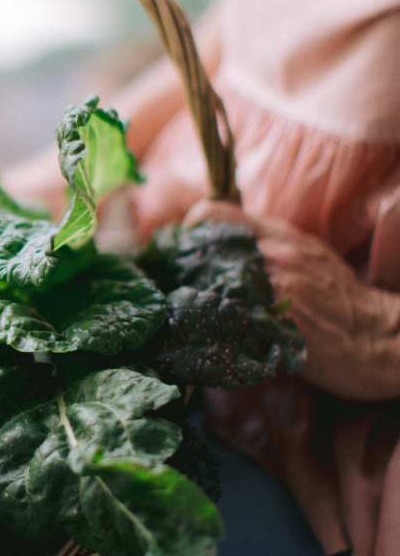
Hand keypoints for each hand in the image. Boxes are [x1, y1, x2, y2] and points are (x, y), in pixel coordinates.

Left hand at [184, 199, 399, 401]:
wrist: (383, 338)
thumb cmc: (340, 299)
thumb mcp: (305, 256)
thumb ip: (265, 246)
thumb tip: (220, 247)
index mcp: (278, 235)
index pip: (212, 212)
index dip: (188, 232)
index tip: (181, 256)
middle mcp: (273, 254)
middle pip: (201, 251)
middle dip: (181, 272)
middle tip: (176, 294)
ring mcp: (277, 286)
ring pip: (209, 286)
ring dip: (194, 303)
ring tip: (191, 320)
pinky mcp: (281, 321)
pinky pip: (231, 323)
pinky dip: (216, 332)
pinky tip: (215, 343)